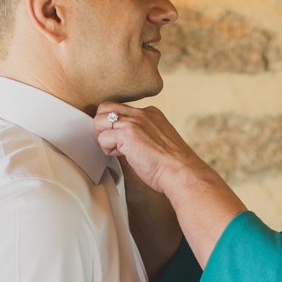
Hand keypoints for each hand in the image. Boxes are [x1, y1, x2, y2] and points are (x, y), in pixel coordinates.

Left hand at [94, 104, 208, 198]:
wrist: (182, 173)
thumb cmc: (172, 166)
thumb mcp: (157, 141)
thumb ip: (139, 135)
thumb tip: (118, 143)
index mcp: (150, 113)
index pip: (120, 109)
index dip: (116, 126)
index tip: (125, 143)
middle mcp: (142, 113)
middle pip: (105, 108)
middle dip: (103, 126)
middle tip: (113, 144)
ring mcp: (134, 122)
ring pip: (99, 120)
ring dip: (103, 137)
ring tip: (118, 151)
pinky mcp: (128, 134)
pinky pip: (102, 137)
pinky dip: (107, 150)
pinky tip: (122, 156)